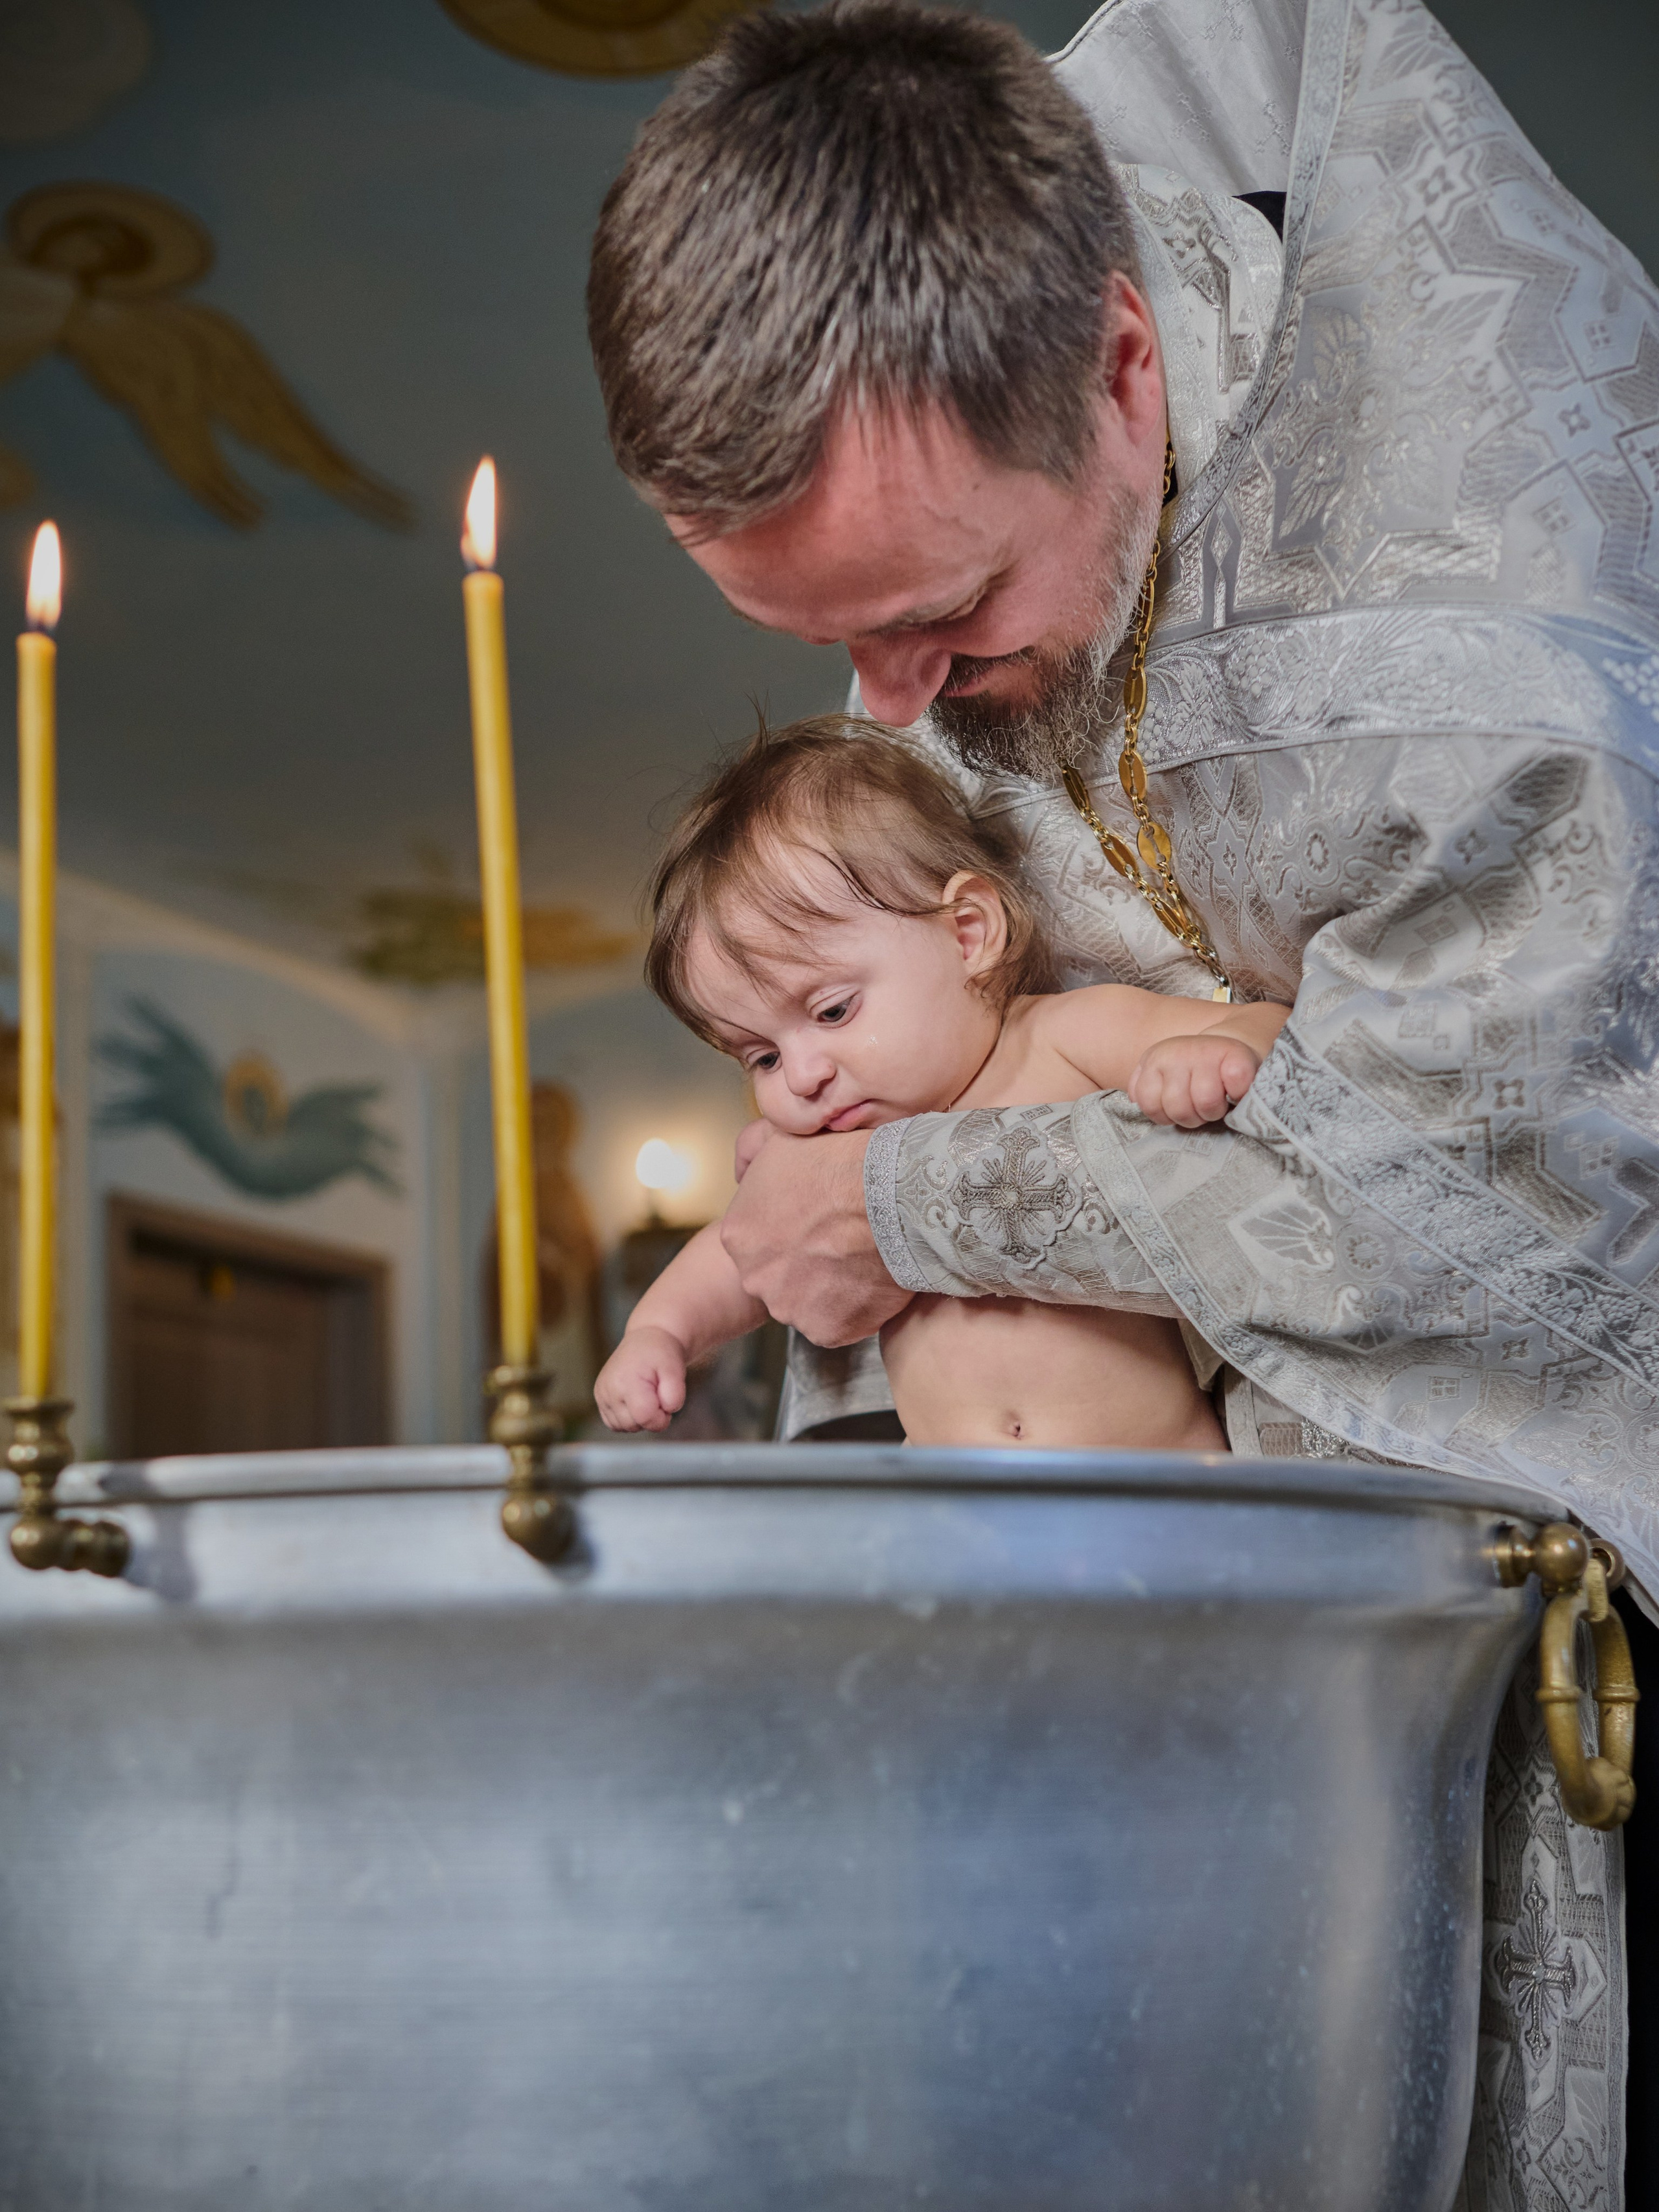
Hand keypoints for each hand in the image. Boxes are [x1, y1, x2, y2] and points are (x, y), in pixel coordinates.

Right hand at [594, 1326, 686, 1432]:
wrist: (645, 1341)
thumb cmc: (661, 1354)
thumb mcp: (676, 1369)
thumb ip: (675, 1394)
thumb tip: (666, 1411)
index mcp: (626, 1381)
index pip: (645, 1417)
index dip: (662, 1417)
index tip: (667, 1402)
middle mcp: (609, 1389)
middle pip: (634, 1425)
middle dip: (651, 1417)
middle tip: (658, 1395)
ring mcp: (601, 1394)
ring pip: (624, 1427)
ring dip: (640, 1419)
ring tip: (647, 1396)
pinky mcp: (599, 1398)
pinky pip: (614, 1423)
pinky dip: (628, 1418)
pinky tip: (636, 1401)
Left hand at [720, 1127, 911, 1345]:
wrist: (894, 1195)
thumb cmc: (843, 1160)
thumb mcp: (781, 1138)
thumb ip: (751, 1153)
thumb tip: (743, 1169)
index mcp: (738, 1234)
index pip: (760, 1238)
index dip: (792, 1227)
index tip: (819, 1216)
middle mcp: (755, 1276)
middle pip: (780, 1274)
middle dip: (806, 1260)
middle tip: (842, 1237)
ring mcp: (791, 1308)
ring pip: (808, 1300)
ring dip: (830, 1286)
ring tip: (861, 1256)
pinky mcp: (828, 1330)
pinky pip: (839, 1323)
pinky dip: (856, 1308)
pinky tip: (873, 1278)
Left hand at [1127, 1034, 1260, 1127]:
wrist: (1233, 1047)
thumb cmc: (1196, 1071)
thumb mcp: (1163, 1075)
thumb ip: (1146, 1088)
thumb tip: (1135, 1099)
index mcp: (1154, 1058)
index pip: (1149, 1104)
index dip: (1166, 1116)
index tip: (1180, 1106)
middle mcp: (1176, 1051)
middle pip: (1178, 1108)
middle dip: (1193, 1118)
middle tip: (1202, 1107)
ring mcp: (1206, 1051)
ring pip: (1206, 1102)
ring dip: (1215, 1111)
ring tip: (1218, 1101)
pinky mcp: (1236, 1054)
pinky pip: (1235, 1088)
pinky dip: (1238, 1095)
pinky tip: (1236, 1091)